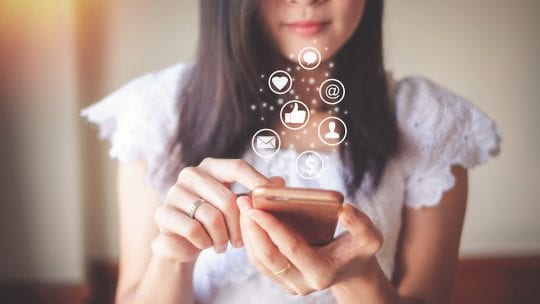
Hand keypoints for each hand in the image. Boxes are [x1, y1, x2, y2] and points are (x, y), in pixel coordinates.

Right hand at [151, 158, 276, 262]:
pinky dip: (205, 242)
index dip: (257, 181)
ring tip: (224, 245)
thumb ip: (255, 193)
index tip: (270, 198)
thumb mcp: (236, 205)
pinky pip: (193, 229)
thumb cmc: (214, 220)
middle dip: (239, 225)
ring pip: (212, 217)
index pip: (237, 167)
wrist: (182, 242)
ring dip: (222, 238)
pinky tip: (206, 245)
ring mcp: (174, 191)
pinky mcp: (163, 213)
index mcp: (211, 166)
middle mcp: (191, 174)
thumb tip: (280, 182)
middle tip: (241, 241)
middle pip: (228, 199)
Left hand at [237, 195, 382, 295]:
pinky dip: (251, 237)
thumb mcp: (369, 237)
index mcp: (322, 273)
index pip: (291, 249)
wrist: (351, 268)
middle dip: (252, 228)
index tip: (257, 207)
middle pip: (267, 256)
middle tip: (243, 201)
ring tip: (243, 204)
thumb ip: (360, 224)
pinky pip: (258, 259)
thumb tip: (343, 209)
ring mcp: (289, 284)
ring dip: (247, 231)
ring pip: (258, 258)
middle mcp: (302, 284)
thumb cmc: (359, 249)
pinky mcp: (280, 279)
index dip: (273, 228)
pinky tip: (248, 216)